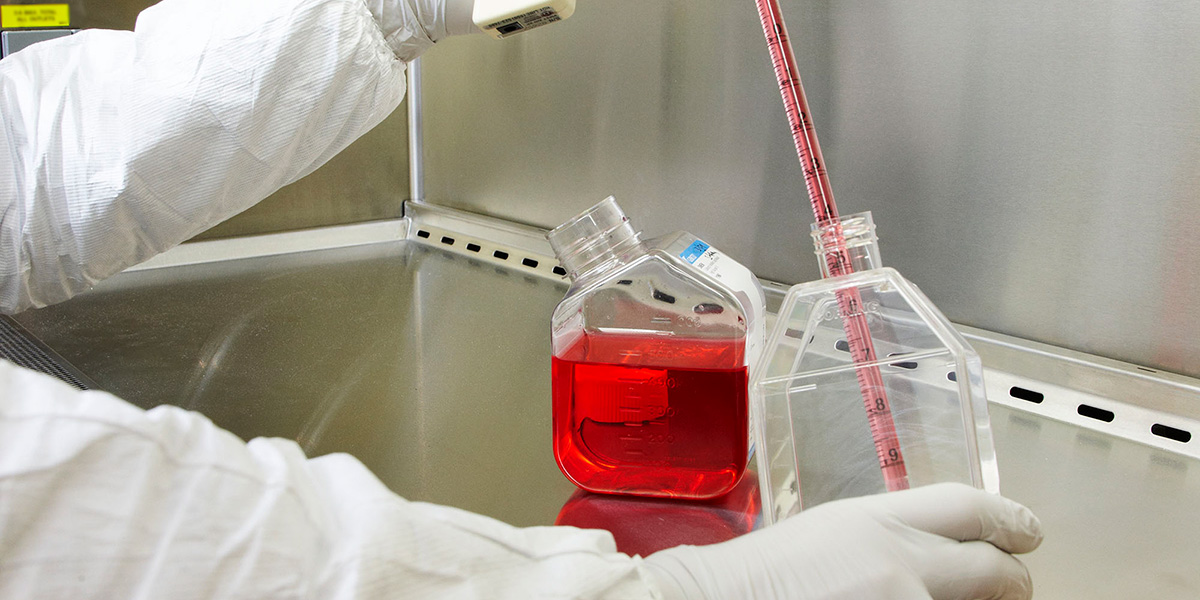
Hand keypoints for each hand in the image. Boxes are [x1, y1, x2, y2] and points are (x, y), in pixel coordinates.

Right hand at [644, 483, 1042, 599]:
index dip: (1011, 518)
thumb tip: (920, 563)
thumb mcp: (822, 538)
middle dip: (1014, 580)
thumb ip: (879, 543)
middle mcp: (902, 565)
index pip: (970, 508)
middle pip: (996, 569)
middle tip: (1017, 585)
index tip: (1027, 530)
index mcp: (876, 522)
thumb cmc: (748, 579)